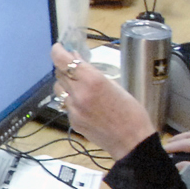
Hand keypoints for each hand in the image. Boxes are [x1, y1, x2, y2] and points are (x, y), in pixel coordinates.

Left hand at [52, 42, 154, 158]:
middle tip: (72, 64)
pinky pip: (65, 104)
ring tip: (78, 83)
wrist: (132, 141)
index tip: (58, 47)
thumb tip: (78, 61)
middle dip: (65, 67)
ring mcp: (73, 109)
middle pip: (60, 73)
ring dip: (65, 83)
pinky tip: (83, 101)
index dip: (57, 52)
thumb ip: (94, 74)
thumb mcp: (116, 86)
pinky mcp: (72, 121)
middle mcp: (79, 94)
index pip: (64, 61)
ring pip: (59, 89)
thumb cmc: (131, 112)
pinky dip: (70, 99)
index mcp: (93, 81)